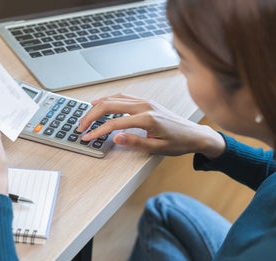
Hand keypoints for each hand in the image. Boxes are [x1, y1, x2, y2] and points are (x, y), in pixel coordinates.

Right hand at [79, 94, 224, 157]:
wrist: (195, 134)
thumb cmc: (178, 142)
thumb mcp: (157, 148)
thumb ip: (134, 142)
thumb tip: (115, 137)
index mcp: (146, 119)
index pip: (114, 123)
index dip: (97, 131)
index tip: (86, 137)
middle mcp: (144, 106)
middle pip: (109, 105)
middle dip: (91, 115)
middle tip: (80, 126)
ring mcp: (145, 101)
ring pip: (114, 98)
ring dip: (98, 106)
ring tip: (85, 115)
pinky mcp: (146, 101)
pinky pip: (123, 97)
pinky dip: (108, 100)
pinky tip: (101, 103)